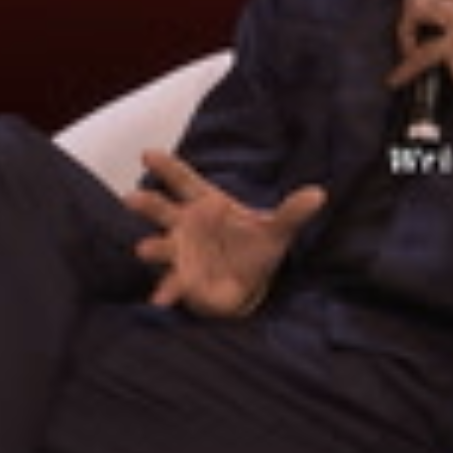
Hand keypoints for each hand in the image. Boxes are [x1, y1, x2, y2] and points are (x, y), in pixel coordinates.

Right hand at [123, 150, 325, 317]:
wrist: (249, 282)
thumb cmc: (253, 246)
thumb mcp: (277, 230)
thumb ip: (293, 212)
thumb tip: (319, 194)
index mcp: (206, 203)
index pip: (184, 180)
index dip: (166, 167)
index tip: (147, 154)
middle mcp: (186, 225)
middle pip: (162, 209)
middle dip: (147, 204)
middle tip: (133, 199)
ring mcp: (181, 252)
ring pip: (161, 246)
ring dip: (152, 248)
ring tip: (144, 249)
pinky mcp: (184, 280)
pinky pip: (172, 284)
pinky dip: (166, 290)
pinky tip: (160, 299)